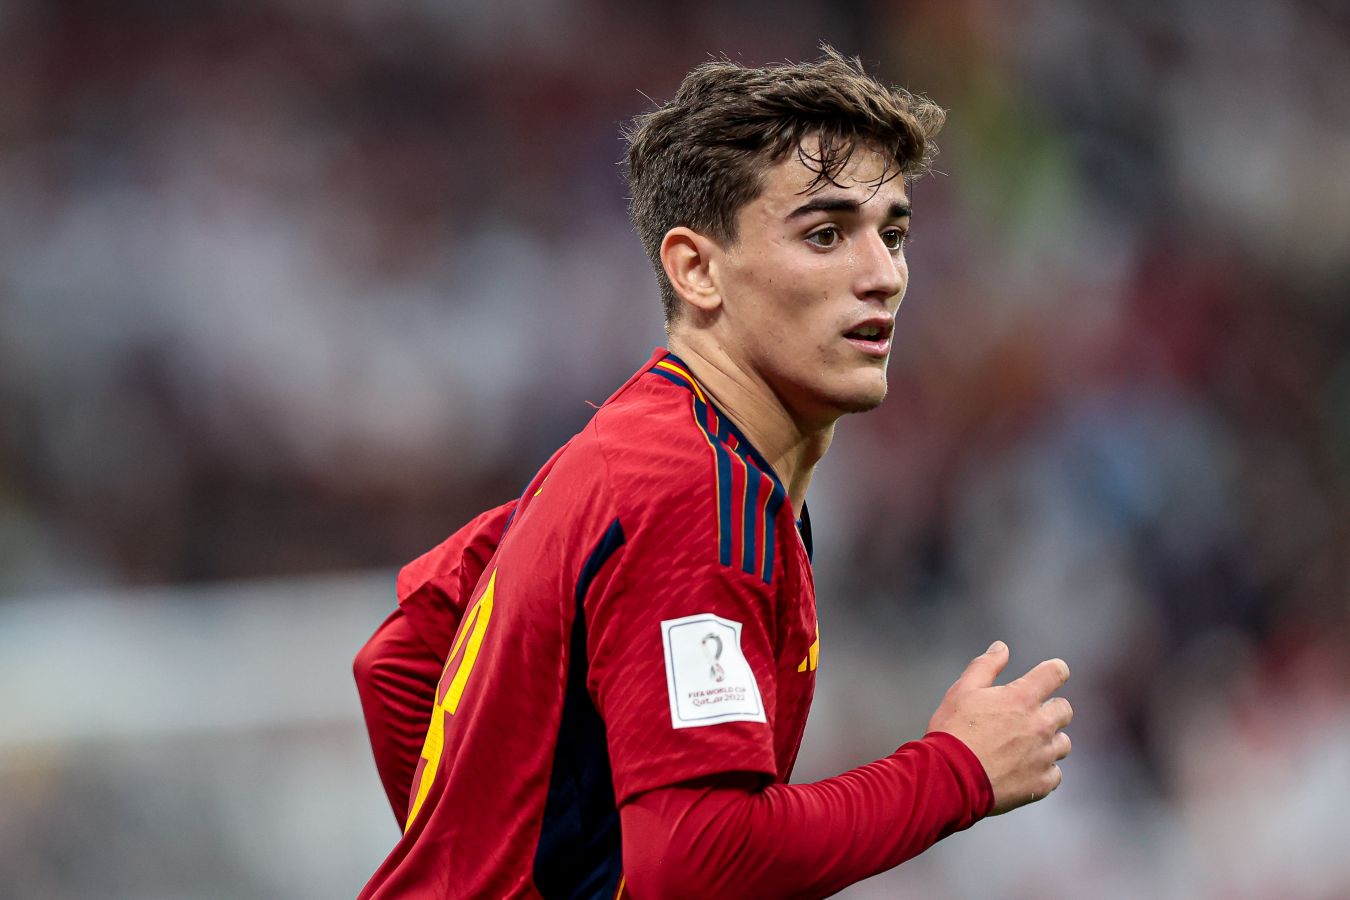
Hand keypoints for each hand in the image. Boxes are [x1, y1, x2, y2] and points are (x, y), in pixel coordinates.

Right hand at [926, 641, 1072, 814]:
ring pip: (1063, 743)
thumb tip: (1001, 647)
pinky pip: (1055, 774)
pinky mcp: (1040, 783)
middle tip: (1026, 717)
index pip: (1056, 673)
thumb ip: (985, 666)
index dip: (1054, 671)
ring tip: (1024, 747)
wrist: (948, 778)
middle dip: (1050, 709)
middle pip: (1064, 710)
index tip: (1048, 675)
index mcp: (1022, 698)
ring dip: (1049, 741)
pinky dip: (1043, 770)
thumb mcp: (962, 691)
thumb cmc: (953, 731)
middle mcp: (1040, 725)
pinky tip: (1024, 770)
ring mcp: (1043, 756)